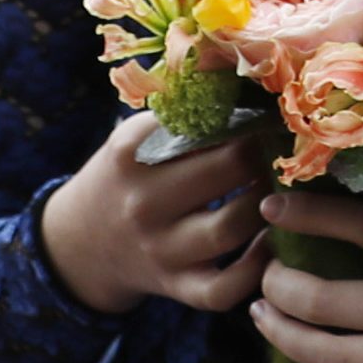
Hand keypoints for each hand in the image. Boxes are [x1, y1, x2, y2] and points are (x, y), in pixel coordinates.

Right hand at [34, 113, 270, 316]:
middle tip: (285, 149)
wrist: (77, 244)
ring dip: (271, 205)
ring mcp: (159, 250)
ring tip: (283, 188)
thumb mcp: (137, 137)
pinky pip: (223, 290)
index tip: (276, 111)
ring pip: (231, 228)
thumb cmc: (127, 177)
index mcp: (132, 155)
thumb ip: (184, 111)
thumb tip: (250, 73)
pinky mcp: (175, 287)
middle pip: (229, 171)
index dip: (252, 116)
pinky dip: (256, 270)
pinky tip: (272, 243)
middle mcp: (142, 203)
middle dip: (267, 155)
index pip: (206, 125)